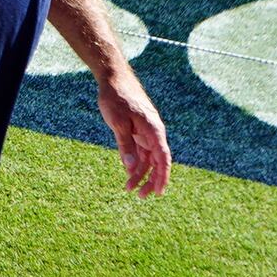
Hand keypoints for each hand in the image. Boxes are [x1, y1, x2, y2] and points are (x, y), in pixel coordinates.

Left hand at [95, 71, 171, 198]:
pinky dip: (135, 163)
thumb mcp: (118, 124)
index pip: (163, 158)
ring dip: (140, 174)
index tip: (159, 192)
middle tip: (141, 196)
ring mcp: (146, 132)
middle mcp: (153, 133)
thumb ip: (125, 146)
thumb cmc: (117, 98)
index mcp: (154, 130)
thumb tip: (131, 168)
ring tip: (129, 189)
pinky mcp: (137, 131)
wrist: (113, 79)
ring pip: (147, 159)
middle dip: (151, 180)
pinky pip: (140, 152)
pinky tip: (128, 174)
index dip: (163, 176)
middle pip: (157, 162)